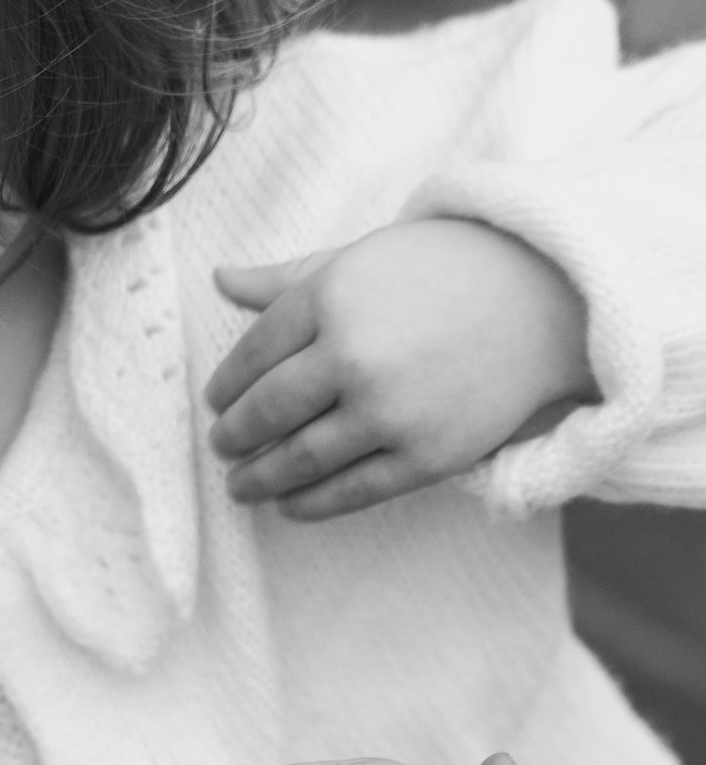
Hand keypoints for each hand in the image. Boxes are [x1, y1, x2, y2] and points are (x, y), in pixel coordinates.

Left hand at [206, 220, 596, 520]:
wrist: (546, 300)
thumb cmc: (446, 271)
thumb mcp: (362, 259)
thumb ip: (288, 278)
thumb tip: (220, 279)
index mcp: (330, 298)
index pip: (252, 354)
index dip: (226, 386)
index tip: (216, 402)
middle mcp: (353, 356)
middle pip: (267, 411)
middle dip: (233, 436)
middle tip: (221, 446)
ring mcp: (389, 411)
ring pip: (298, 460)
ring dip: (257, 479)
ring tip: (240, 485)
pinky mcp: (424, 456)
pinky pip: (348, 492)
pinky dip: (307, 505)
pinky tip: (287, 505)